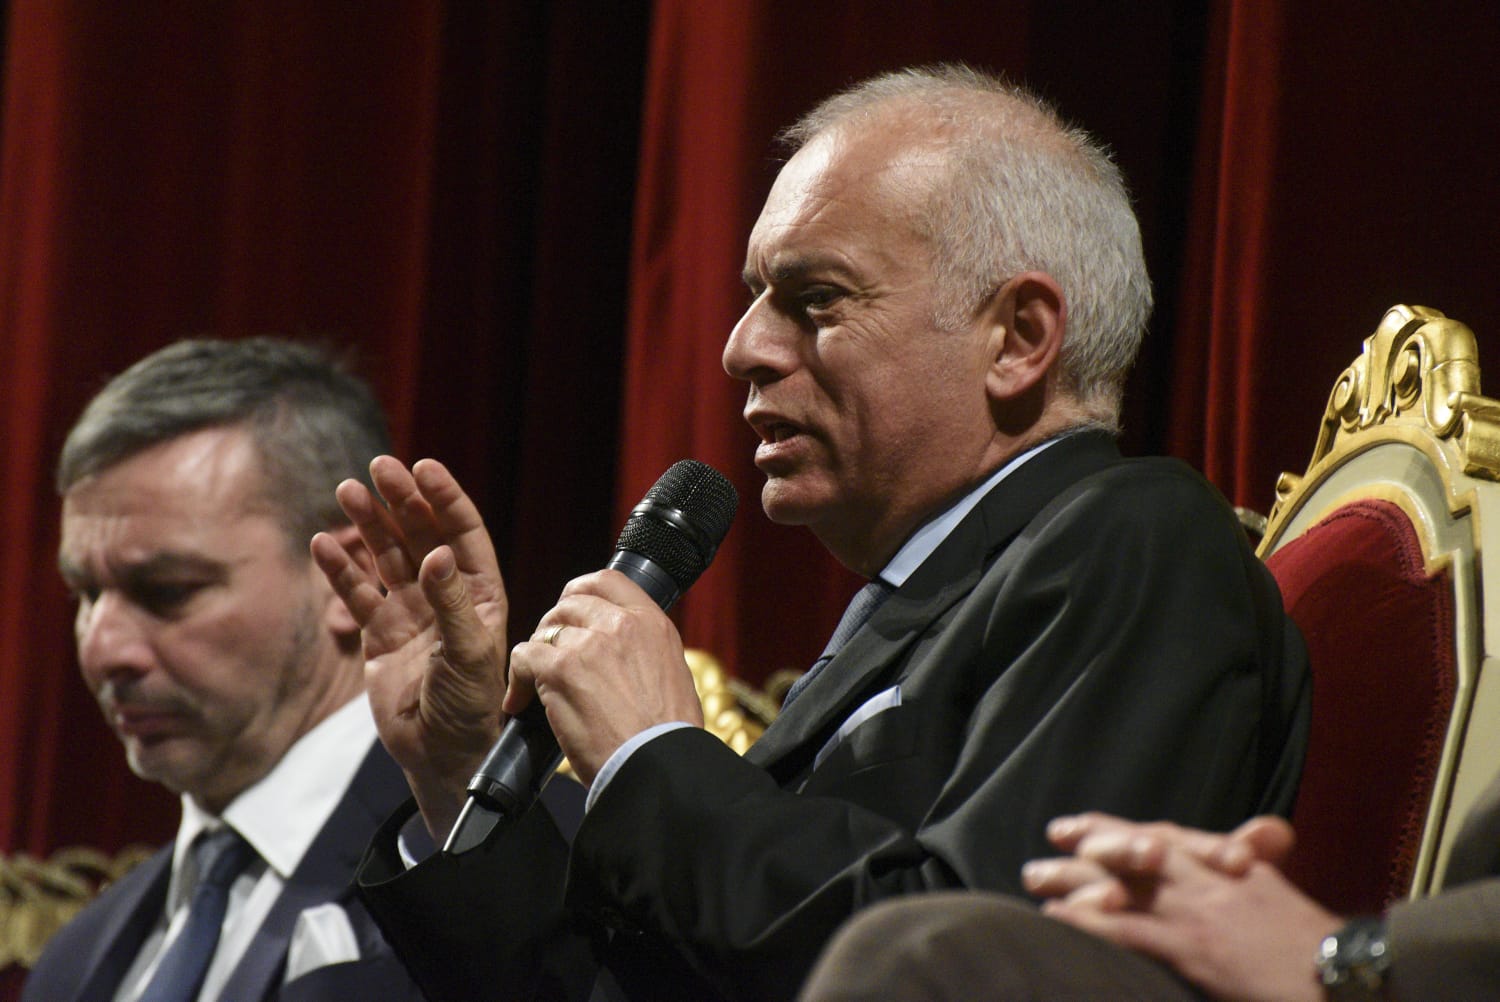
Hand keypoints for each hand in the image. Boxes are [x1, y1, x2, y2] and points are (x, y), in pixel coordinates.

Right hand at [312, 456, 507, 840]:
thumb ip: (452, 602)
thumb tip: (438, 553)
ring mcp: (412, 613)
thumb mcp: (469, 652)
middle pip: (422, 535)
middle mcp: (446, 596)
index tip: (423, 468)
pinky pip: (359, 593)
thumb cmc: (469, 706)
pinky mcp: (380, 635)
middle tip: (378, 467)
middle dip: (401, 501)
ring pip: (387, 557)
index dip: (444, 499)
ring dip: (369, 525)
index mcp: (480, 593)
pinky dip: (342, 569)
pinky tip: (324, 543)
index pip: (463, 533)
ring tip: (347, 491)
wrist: (440, 755)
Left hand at [506, 570, 703, 785]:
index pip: (607, 581)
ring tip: (536, 683)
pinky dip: (517, 680)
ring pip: (544, 631)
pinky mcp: (560, 669)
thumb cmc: (666, 734)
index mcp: (651, 623)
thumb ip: (644, 648)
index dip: (581, 592)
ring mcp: (588, 644)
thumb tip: (621, 649)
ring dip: (536, 656)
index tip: (570, 609)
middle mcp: (620, 624)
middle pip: (569, 604)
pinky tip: (521, 702)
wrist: (658, 765)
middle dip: (554, 627)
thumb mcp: (673, 672)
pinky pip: (523, 657)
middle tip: (550, 655)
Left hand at [1021, 813, 1339, 1001]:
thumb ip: (1250, 870)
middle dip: (1088, 842)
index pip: (1166, 835)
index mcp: (1231, 866)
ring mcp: (1197, 911)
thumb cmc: (1320, 949)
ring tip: (1034, 876)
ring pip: (1120, 883)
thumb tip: (1239, 857)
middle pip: (1135, 849)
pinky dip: (1088, 923)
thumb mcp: (1281, 897)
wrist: (1348, 975)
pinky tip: (1058, 920)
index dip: (1122, 826)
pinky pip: (1127, 931)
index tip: (1084, 822)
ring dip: (1072, 878)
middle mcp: (1208, 879)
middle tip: (1050, 838)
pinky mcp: (1192, 947)